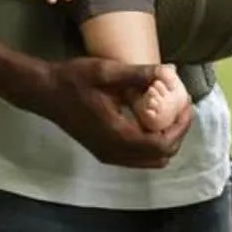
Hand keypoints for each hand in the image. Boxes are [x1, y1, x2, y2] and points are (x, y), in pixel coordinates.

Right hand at [36, 56, 192, 167]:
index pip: (161, 144)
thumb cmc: (74, 80)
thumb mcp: (106, 71)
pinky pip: (137, 157)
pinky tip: (151, 118)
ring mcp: (107, 155)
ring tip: (171, 111)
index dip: (180, 127)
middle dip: (176, 133)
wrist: (45, 92)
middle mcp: (114, 152)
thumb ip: (138, 74)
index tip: (186, 104)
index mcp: (117, 135)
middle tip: (182, 107)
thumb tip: (169, 71)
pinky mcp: (103, 151)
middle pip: (159, 156)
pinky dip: (151, 142)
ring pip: (149, 159)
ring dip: (165, 139)